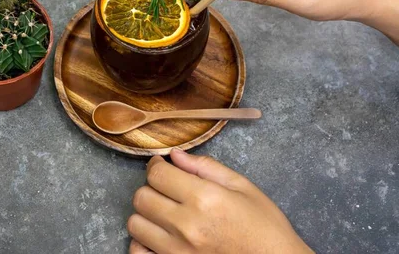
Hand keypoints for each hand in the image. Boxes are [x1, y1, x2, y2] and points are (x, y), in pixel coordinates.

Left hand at [127, 149, 312, 253]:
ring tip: (164, 213)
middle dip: (150, 187)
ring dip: (146, 214)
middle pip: (141, 197)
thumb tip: (175, 155)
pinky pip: (138, 252)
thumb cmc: (264, 227)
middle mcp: (187, 226)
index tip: (161, 166)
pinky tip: (160, 236)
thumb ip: (205, 168)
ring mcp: (177, 251)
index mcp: (205, 199)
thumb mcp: (243, 187)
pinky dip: (143, 242)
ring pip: (135, 224)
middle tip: (165, 189)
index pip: (157, 174)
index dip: (156, 165)